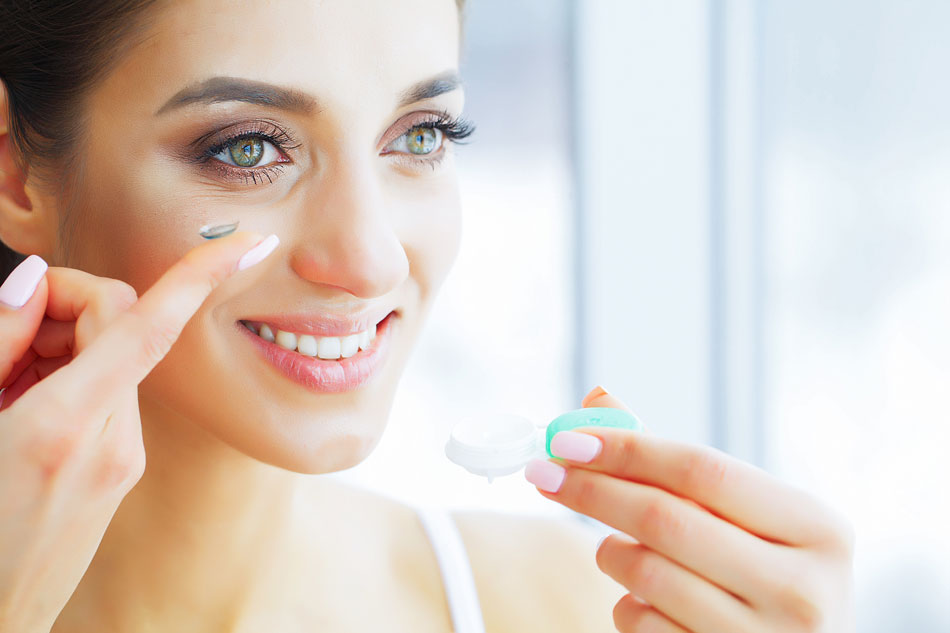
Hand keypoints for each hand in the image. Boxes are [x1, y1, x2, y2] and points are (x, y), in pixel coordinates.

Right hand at [0, 231, 277, 632]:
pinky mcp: (118, 480)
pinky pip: (108, 404)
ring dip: (63, 350)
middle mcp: (113, 445)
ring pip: (115, 365)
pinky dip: (72, 386)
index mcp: (66, 427)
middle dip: (66, 310)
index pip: (148, 325)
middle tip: (3, 337)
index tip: (248, 241)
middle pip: (122, 330)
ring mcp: (122, 467)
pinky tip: (21, 414)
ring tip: (2, 389)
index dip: (201, 273)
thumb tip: (37, 280)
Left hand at [525, 387, 854, 632]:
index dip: (627, 449)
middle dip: (592, 490)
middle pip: (665, 519)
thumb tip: (596, 399)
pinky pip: (642, 624)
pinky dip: (626, 602)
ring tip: (613, 542)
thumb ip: (673, 460)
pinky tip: (643, 597)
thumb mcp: (742, 514)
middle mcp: (804, 589)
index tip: (567, 438)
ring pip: (645, 574)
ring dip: (609, 550)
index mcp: (819, 528)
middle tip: (543, 471)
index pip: (702, 469)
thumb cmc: (763, 570)